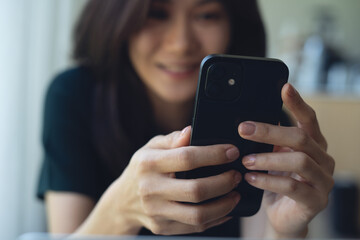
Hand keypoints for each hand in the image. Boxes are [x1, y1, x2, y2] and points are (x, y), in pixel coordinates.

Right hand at [78, 127, 240, 234]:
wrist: (123, 201)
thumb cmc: (142, 168)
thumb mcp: (151, 147)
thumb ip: (173, 139)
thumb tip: (192, 131)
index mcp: (148, 164)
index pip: (186, 158)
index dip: (213, 154)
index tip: (231, 152)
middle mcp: (150, 189)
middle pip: (196, 190)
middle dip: (224, 182)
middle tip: (237, 175)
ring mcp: (156, 212)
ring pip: (198, 215)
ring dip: (224, 205)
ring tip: (236, 194)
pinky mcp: (163, 227)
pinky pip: (195, 227)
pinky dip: (216, 218)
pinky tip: (225, 208)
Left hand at [238, 83, 334, 237]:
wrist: (285, 216)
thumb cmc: (279, 182)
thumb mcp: (275, 157)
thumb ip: (270, 140)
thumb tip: (247, 122)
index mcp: (314, 144)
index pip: (309, 119)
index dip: (297, 103)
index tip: (284, 87)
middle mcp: (323, 159)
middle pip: (300, 137)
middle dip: (269, 132)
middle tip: (243, 129)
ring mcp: (323, 181)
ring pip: (299, 161)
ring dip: (267, 159)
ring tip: (245, 160)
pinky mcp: (316, 201)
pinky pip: (292, 187)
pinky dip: (267, 181)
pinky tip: (250, 178)